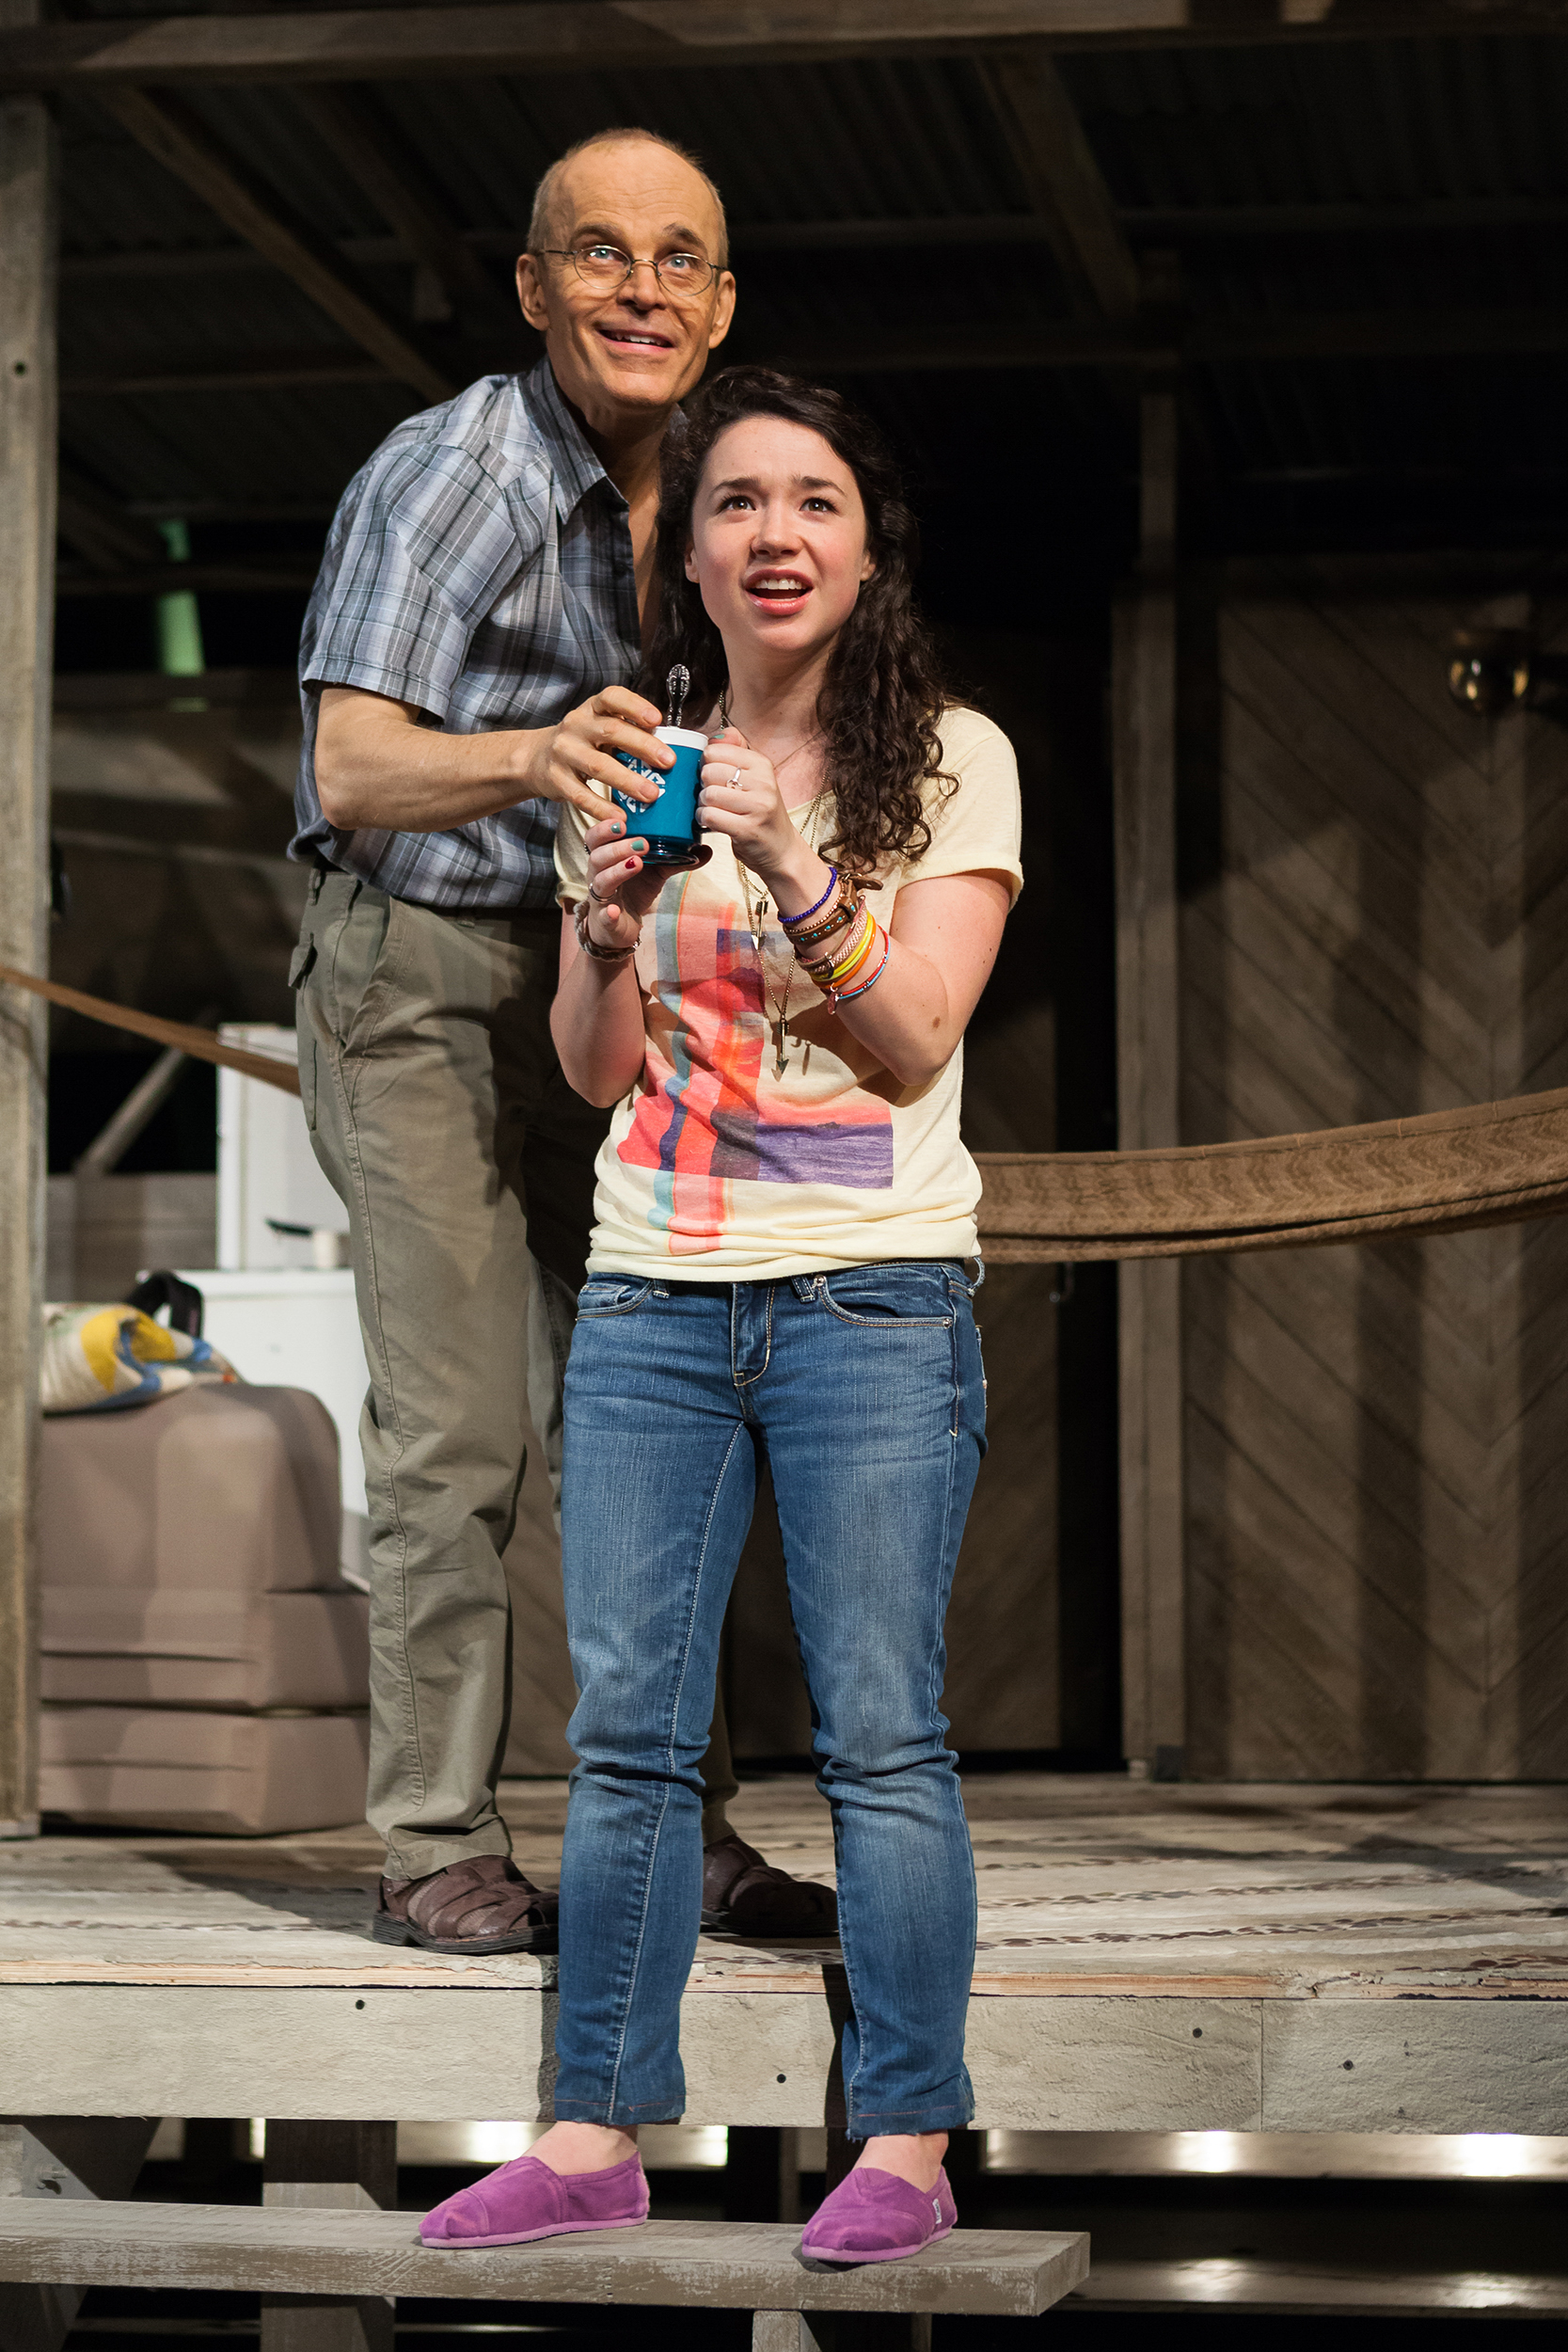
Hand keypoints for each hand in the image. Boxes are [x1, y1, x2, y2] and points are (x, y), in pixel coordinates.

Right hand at [522, 687, 669, 823]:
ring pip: (597, 766)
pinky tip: (622, 819)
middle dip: (642, 746)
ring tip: (652, 795)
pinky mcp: (556, 779)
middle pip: (611, 731)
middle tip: (669, 762)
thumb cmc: (584, 743)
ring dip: (627, 781)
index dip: (635, 706)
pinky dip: (602, 808)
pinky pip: (581, 795)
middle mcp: (576, 725)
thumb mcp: (601, 728)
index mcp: (592, 708)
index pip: (612, 698)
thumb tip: (672, 748)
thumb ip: (629, 732)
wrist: (536, 758)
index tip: (657, 720)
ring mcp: (564, 752)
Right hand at [579, 814, 707, 954]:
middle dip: (617, 846)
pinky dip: (608, 913)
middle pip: (597, 856)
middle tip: (641, 842)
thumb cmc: (634, 890)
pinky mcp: (605, 920)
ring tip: (637, 863)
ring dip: (617, 870)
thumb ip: (676, 859)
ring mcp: (600, 897)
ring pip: (601, 881)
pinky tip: (614, 910)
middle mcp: (598, 874)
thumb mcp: (656, 872)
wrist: (621, 926)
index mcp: (607, 857)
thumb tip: (706, 848)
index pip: (596, 837)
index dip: (605, 827)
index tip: (623, 819)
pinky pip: (604, 916)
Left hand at [696, 727, 803, 884]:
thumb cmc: (760, 813)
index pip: (715, 750)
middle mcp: (763, 782)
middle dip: (703, 785)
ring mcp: (757, 806)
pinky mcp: (747, 829)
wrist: (781, 850)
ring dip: (703, 805)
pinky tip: (713, 822)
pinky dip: (704, 820)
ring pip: (708, 794)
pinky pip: (710, 816)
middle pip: (708, 771)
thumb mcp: (755, 778)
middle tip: (714, 797)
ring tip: (714, 810)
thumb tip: (715, 736)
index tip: (714, 778)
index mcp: (762, 764)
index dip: (706, 764)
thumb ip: (736, 753)